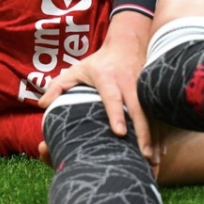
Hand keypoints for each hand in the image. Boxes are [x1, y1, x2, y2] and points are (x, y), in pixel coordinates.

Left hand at [38, 12, 156, 165]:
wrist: (127, 44)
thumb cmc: (98, 63)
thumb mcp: (76, 69)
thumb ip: (58, 86)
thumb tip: (41, 104)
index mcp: (108, 78)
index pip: (112, 98)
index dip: (116, 115)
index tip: (119, 133)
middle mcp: (129, 82)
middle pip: (138, 109)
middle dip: (142, 132)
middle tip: (144, 155)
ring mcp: (144, 88)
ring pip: (152, 114)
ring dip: (154, 137)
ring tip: (154, 160)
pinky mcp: (153, 94)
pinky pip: (159, 115)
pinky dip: (162, 134)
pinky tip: (161, 152)